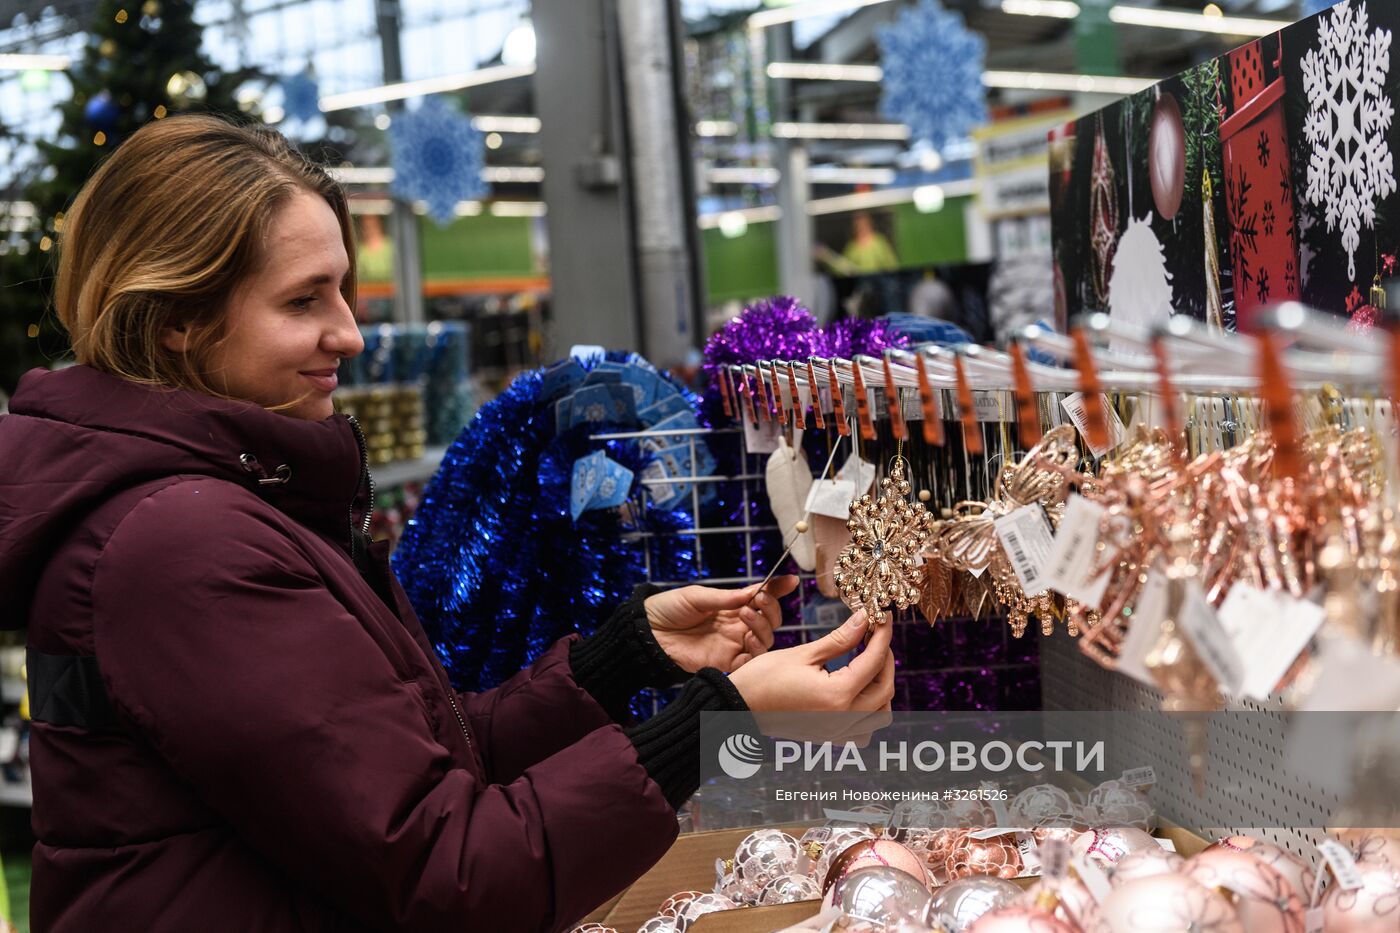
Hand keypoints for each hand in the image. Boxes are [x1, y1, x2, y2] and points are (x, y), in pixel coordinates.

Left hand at [645, 575, 798, 673]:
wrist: (648, 633)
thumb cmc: (669, 609)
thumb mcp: (698, 596)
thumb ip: (726, 598)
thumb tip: (755, 591)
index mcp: (731, 606)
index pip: (761, 598)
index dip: (778, 590)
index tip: (791, 580)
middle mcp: (737, 626)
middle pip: (770, 620)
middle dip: (771, 608)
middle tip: (758, 600)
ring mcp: (733, 644)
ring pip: (766, 639)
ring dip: (763, 626)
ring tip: (745, 615)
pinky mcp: (727, 662)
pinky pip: (752, 660)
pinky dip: (757, 650)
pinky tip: (747, 639)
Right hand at [728, 609, 895, 742]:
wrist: (737, 707)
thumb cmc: (764, 679)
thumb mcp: (804, 654)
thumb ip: (840, 639)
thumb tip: (865, 619)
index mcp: (837, 696)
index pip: (873, 662)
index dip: (882, 635)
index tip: (883, 617)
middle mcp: (843, 719)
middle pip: (884, 688)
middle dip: (885, 659)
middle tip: (875, 636)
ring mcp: (837, 733)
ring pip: (880, 715)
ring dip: (882, 688)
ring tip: (868, 664)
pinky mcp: (830, 739)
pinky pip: (864, 731)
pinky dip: (870, 713)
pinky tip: (858, 694)